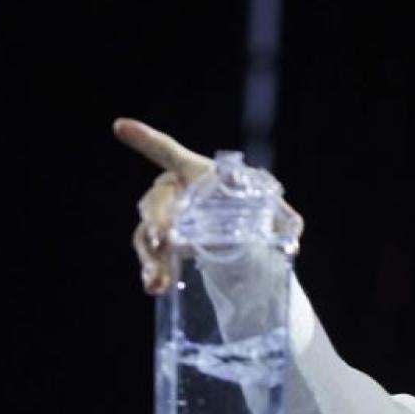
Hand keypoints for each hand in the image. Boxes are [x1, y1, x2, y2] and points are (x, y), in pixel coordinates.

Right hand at [113, 118, 305, 294]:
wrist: (242, 243)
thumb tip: (293, 239)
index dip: (146, 140)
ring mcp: (165, 216)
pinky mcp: (161, 241)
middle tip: (164, 241)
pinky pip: (148, 251)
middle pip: (156, 200)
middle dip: (157, 219)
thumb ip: (286, 222)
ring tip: (157, 279)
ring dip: (151, 254)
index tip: (121, 127)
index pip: (170, 153)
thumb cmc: (258, 217)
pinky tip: (155, 287)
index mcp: (199, 174)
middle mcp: (176, 190)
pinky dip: (151, 268)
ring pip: (147, 230)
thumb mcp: (276, 219)